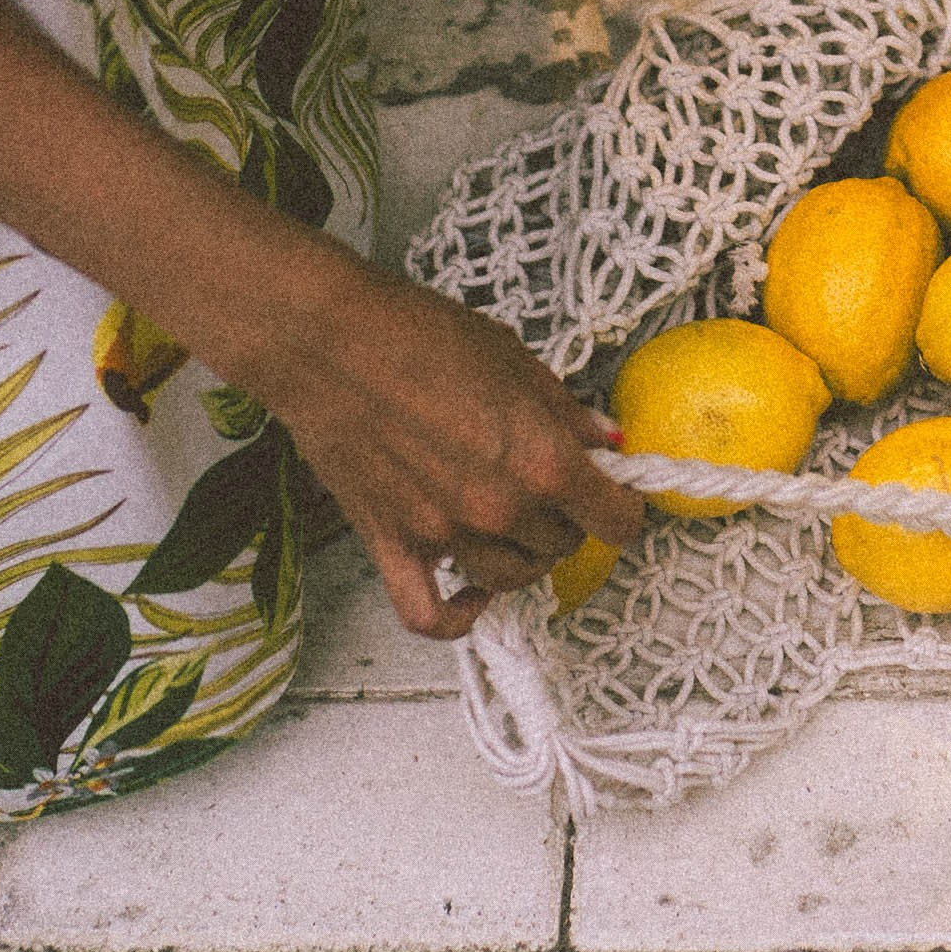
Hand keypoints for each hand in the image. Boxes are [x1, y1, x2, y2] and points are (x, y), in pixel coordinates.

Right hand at [232, 255, 642, 639]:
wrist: (327, 339)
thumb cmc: (417, 334)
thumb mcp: (515, 360)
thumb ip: (565, 412)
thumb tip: (605, 441)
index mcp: (543, 461)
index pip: (617, 520)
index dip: (623, 506)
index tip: (614, 494)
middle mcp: (499, 509)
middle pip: (563, 547)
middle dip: (567, 519)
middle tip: (549, 486)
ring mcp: (445, 534)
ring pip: (511, 579)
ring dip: (522, 556)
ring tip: (512, 521)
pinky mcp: (392, 545)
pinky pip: (429, 615)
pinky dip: (458, 617)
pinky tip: (472, 595)